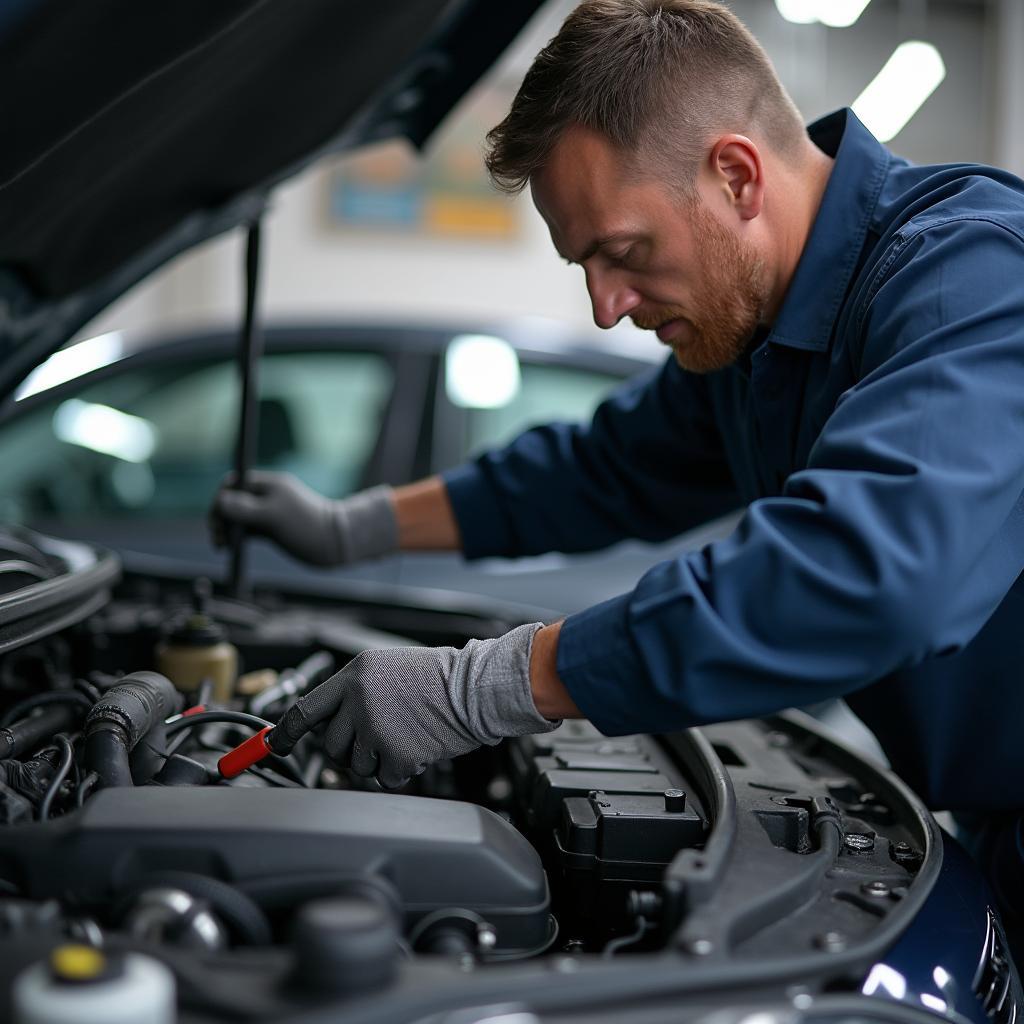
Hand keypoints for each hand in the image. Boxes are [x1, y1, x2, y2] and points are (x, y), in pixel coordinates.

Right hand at [209, 471, 396, 566]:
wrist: (336, 544)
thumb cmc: (307, 527)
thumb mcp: (273, 516)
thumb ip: (246, 508)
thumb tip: (220, 500)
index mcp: (269, 485)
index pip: (235, 483)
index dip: (221, 498)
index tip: (216, 517)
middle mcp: (268, 497)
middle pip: (233, 501)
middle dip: (220, 517)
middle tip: (216, 536)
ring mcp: (270, 514)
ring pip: (239, 518)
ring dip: (226, 529)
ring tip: (221, 545)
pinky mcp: (273, 531)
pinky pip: (248, 531)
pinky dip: (237, 538)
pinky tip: (229, 549)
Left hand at [270, 624, 558, 787]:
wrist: (474, 688)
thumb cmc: (438, 678)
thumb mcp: (387, 669)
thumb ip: (354, 692)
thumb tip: (323, 724)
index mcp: (354, 675)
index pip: (304, 709)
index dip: (284, 733)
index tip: (274, 746)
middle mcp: (359, 700)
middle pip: (330, 745)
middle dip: (349, 749)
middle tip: (376, 738)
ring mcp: (376, 728)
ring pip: (356, 764)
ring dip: (377, 758)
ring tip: (405, 734)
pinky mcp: (395, 753)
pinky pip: (384, 777)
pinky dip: (400, 769)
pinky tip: (417, 746)